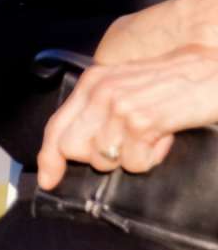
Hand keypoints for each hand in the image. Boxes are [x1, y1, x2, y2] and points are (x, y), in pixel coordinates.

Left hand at [33, 46, 217, 187]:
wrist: (211, 69)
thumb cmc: (171, 84)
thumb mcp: (125, 88)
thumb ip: (97, 112)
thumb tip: (70, 150)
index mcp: (93, 82)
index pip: (56, 127)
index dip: (48, 158)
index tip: (49, 180)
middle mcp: (101, 92)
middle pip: (73, 150)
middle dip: (98, 157)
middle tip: (127, 143)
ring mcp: (120, 107)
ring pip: (104, 160)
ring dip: (131, 157)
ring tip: (150, 135)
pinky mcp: (142, 122)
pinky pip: (135, 164)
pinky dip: (152, 158)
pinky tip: (164, 136)